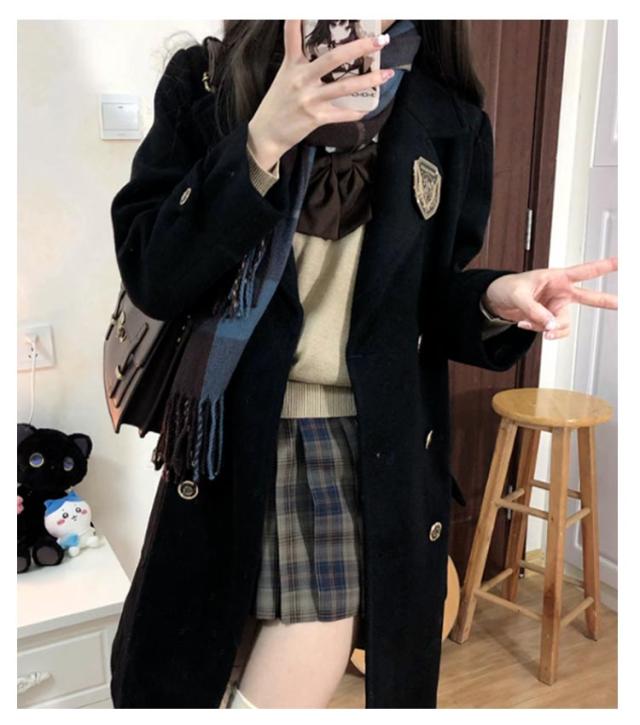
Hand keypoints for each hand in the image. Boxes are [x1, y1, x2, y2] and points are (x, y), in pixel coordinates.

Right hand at [247, 20, 394, 169]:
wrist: (266, 134)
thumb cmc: (277, 104)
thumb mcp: (284, 77)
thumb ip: (299, 62)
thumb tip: (323, 54)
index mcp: (292, 65)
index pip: (293, 36)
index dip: (298, 18)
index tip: (308, 5)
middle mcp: (301, 80)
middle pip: (333, 58)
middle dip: (359, 47)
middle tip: (379, 40)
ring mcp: (309, 99)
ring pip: (345, 87)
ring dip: (369, 80)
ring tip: (387, 73)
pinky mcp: (316, 118)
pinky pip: (342, 114)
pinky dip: (357, 111)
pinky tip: (369, 106)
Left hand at [481, 256, 617, 340]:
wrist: (495, 301)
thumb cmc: (507, 288)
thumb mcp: (518, 296)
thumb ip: (535, 311)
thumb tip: (551, 325)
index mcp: (557, 277)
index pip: (585, 271)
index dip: (605, 266)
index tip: (622, 261)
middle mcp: (561, 292)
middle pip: (590, 298)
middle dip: (607, 301)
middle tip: (623, 303)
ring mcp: (556, 307)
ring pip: (564, 324)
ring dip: (549, 328)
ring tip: (529, 323)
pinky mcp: (550, 319)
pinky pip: (552, 330)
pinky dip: (539, 330)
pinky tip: (525, 324)